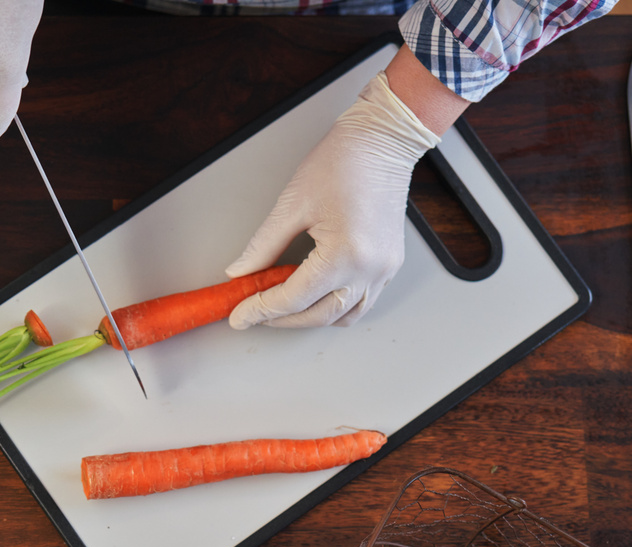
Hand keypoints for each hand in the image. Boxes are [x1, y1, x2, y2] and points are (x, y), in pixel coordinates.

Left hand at [225, 70, 441, 328]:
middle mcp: (370, 268)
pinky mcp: (391, 264)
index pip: (294, 298)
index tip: (240, 316)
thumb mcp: (292, 205)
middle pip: (319, 315)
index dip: (261, 310)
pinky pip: (362, 301)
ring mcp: (385, 269)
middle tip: (253, 313)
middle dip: (282, 319)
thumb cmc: (343, 161)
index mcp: (345, 253)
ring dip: (311, 318)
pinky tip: (313, 294)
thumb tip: (241, 271)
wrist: (383, 140)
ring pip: (345, 316)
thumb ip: (263, 246)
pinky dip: (335, 306)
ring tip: (281, 307)